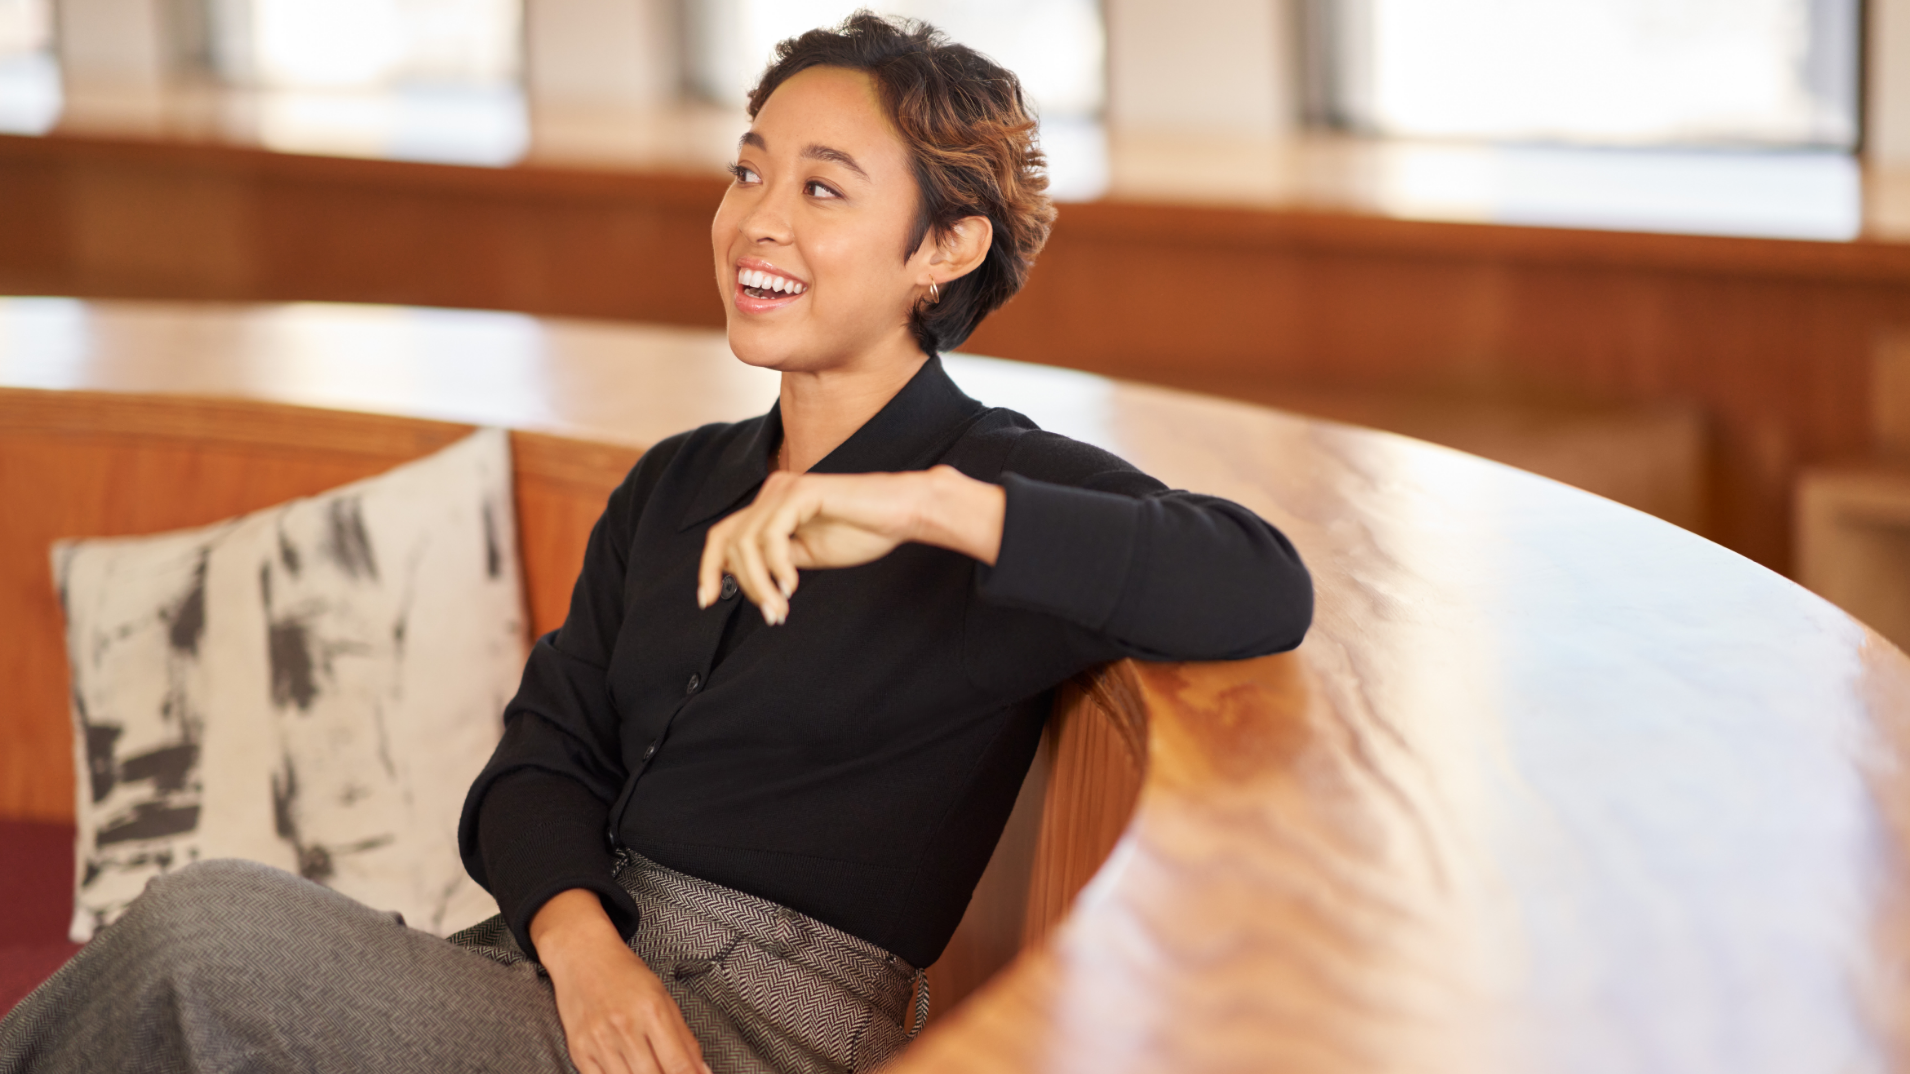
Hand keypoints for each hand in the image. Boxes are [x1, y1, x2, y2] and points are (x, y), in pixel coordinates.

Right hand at [531, 890, 709, 1073]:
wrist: (582, 957)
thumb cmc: (625, 975)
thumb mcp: (663, 998)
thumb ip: (685, 1038)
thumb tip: (703, 1071)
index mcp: (652, 1010)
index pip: (678, 1063)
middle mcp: (624, 1027)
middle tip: (670, 1073)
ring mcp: (599, 1040)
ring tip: (650, 1070)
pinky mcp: (579, 1050)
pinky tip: (627, 1072)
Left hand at [696, 465, 1005, 623]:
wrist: (902, 513)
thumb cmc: (861, 532)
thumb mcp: (806, 554)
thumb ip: (773, 560)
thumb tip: (741, 578)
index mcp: (770, 505)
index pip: (723, 535)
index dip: (708, 568)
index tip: (707, 602)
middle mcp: (772, 491)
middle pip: (729, 542)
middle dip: (744, 585)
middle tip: (772, 615)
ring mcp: (785, 489)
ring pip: (747, 543)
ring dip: (760, 583)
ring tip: (781, 609)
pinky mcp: (802, 492)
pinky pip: (772, 536)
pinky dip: (777, 566)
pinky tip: (793, 585)